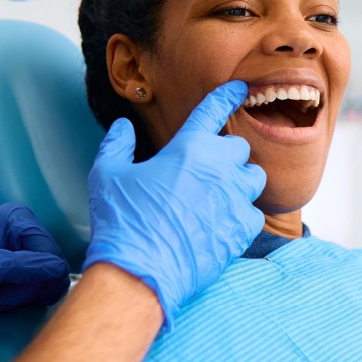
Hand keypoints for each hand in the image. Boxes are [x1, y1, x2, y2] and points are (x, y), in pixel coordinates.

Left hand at [0, 202, 69, 333]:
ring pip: (56, 281)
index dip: (31, 278)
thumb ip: (19, 266)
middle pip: (55, 267)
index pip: (49, 252)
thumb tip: (59, 268)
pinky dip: (30, 301)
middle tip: (0, 297)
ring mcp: (32, 252)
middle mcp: (28, 230)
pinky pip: (51, 290)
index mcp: (17, 218)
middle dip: (28, 289)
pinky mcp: (34, 271)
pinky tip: (9, 301)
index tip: (1, 290)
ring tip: (1, 299)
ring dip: (28, 297)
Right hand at [82, 80, 265, 323]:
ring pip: (254, 179)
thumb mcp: (106, 174)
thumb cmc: (122, 221)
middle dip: (226, 154)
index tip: (240, 89)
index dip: (227, 96)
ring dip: (240, 182)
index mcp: (189, 148)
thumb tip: (122, 127)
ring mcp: (234, 200)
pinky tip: (223, 224)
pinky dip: (243, 216)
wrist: (140, 272)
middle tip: (205, 171)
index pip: (213, 111)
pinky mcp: (241, 231)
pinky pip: (254, 214)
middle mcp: (218, 169)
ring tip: (219, 196)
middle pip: (239, 148)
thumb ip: (116, 144)